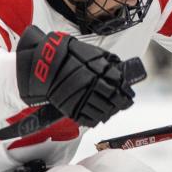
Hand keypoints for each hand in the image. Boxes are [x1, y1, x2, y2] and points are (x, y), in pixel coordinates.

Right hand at [15, 25, 141, 126]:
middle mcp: (90, 87)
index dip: (125, 94)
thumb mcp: (90, 53)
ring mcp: (80, 99)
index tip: (129, 96)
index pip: (118, 88)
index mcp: (97, 73)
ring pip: (102, 111)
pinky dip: (95, 119)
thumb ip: (107, 62)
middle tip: (124, 104)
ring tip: (112, 110)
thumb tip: (120, 71)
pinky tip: (99, 116)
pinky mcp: (70, 108)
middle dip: (120, 103)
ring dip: (109, 112)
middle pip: (112, 101)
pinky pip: (87, 118)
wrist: (43, 64)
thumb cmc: (66, 55)